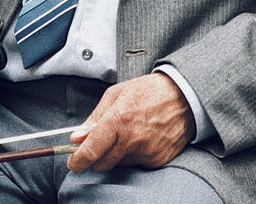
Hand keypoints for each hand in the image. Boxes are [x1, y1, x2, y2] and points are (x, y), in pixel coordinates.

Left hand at [67, 73, 194, 171]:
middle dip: (97, 156)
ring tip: (128, 132)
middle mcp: (131, 140)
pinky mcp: (157, 160)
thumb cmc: (148, 92)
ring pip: (119, 164)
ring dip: (117, 154)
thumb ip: (94, 118)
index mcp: (118, 120)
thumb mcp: (116, 95)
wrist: (183, 97)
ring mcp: (145, 152)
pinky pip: (136, 164)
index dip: (78, 161)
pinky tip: (141, 137)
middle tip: (101, 143)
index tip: (73, 163)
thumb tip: (77, 137)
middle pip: (102, 164)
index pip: (91, 151)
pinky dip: (134, 154)